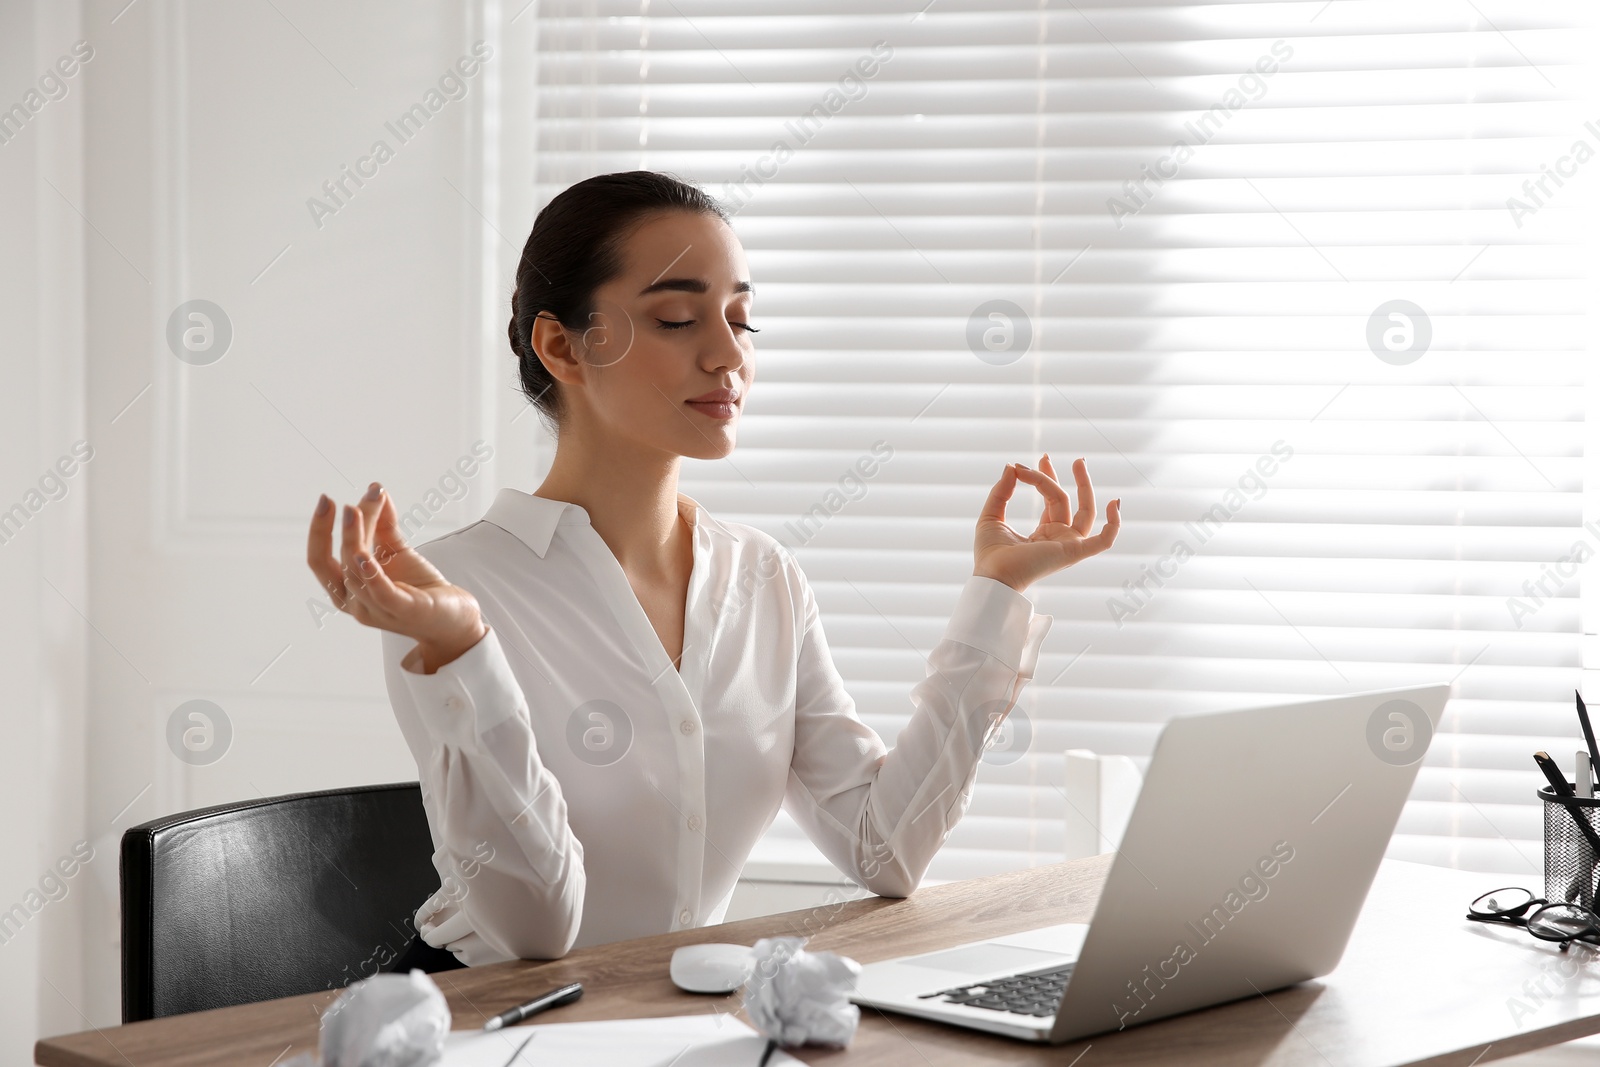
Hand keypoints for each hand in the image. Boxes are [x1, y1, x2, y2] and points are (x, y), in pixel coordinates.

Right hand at [306, 482, 487, 672]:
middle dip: (336, 532)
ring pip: (356, 573)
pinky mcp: (403, 611)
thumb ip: (383, 524)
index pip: (321, 560)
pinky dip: (370, 574)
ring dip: (355, 538)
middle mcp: (356, 603)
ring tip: (358, 510)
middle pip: (338, 563)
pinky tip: (364, 555)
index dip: (318, 531)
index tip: (326, 500)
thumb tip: (375, 489)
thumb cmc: (420, 587)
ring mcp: (378, 610)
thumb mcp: (397, 551)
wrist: (454, 618)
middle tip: (343, 503)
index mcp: (349, 589)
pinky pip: (381, 593)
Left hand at [973, 454, 1120, 592]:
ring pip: (1082, 510)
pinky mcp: (1073, 552)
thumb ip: (1001, 492)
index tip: (1020, 467)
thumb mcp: (991, 516)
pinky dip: (1114, 525)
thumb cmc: (990, 556)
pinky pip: (1103, 541)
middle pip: (1066, 500)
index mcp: (1043, 534)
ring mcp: (1068, 545)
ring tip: (1079, 461)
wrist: (992, 577)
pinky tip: (1115, 502)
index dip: (1041, 478)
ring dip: (1084, 486)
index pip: (1051, 500)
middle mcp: (1059, 539)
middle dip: (1061, 477)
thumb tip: (1011, 467)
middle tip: (1048, 455)